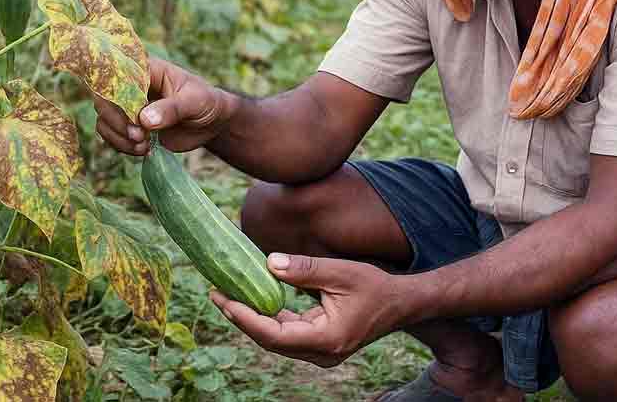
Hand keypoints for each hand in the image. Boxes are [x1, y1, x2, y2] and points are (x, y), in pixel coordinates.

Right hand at [93, 57, 235, 155]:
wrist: (212, 122)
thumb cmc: (205, 101)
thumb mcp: (194, 101)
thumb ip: (171, 108)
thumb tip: (144, 120)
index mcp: (145, 70)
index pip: (116, 76)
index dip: (116, 96)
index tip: (132, 117)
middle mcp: (132, 87)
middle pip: (104, 101)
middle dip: (118, 123)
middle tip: (139, 137)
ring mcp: (129, 108)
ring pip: (104, 121)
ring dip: (119, 138)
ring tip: (143, 146)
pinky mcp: (131, 127)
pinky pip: (112, 136)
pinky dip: (122, 146)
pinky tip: (143, 151)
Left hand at [210, 253, 409, 367]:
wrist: (401, 305)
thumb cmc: (375, 286)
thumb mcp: (340, 272)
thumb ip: (303, 269)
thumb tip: (267, 263)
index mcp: (327, 339)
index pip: (274, 335)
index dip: (246, 318)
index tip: (224, 299)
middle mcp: (321, 353)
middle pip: (270, 340)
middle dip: (241, 317)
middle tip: (216, 293)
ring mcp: (320, 352)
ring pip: (276, 339)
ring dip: (251, 318)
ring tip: (226, 295)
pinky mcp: (319, 345)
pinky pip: (286, 334)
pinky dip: (268, 318)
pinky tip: (252, 299)